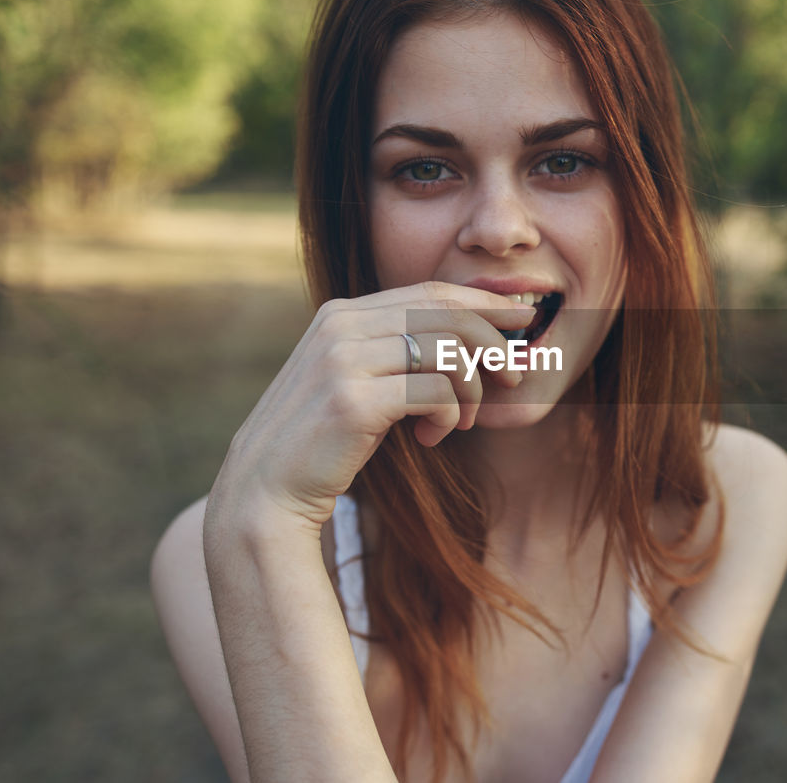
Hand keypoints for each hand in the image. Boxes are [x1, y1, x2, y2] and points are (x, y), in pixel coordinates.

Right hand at [208, 282, 536, 528]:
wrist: (264, 494)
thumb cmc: (323, 442)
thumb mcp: (357, 382)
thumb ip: (395, 353)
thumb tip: (470, 338)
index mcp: (341, 314)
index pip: (430, 292)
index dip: (483, 303)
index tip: (521, 318)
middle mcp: (340, 326)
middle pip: (445, 314)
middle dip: (493, 342)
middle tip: (514, 377)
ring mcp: (343, 360)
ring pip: (446, 350)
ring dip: (472, 389)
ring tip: (465, 420)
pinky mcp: (353, 400)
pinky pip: (435, 391)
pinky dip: (450, 414)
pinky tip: (434, 436)